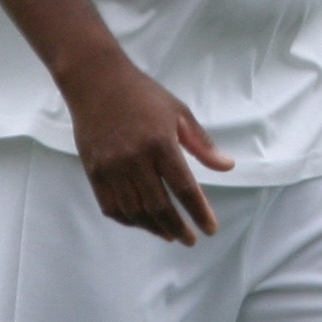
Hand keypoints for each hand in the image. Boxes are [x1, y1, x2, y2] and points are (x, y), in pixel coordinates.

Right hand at [60, 49, 234, 245]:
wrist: (97, 82)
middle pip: (159, 206)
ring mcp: (111, 168)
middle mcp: (135, 160)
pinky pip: (111, 207)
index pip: (184, 188)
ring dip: (155, 228)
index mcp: (160, 143)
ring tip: (170, 234)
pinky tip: (142, 223)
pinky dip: (129, 220)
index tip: (210, 229)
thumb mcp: (179, 112)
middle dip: (178, 228)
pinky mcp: (94, 172)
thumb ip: (202, 144)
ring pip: (135, 211)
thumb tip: (227, 167)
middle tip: (190, 239)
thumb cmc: (143, 94)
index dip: (198, 212)